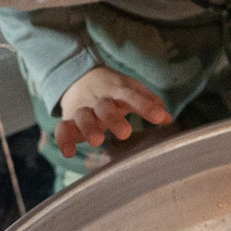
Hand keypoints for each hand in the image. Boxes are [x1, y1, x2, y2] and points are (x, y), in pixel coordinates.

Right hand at [52, 63, 172, 157]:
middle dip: (113, 118)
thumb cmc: (113, 90)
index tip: (160, 117)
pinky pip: (62, 128)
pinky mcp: (68, 120)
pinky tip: (68, 152)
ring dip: (89, 127)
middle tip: (125, 133)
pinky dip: (63, 139)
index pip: (132, 96)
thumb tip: (168, 118)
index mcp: (117, 91)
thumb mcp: (131, 89)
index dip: (146, 106)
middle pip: (105, 106)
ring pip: (83, 115)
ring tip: (97, 141)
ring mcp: (82, 109)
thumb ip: (149, 103)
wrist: (79, 77)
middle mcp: (99, 100)